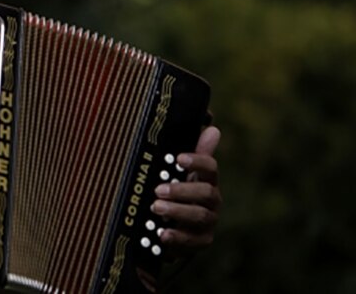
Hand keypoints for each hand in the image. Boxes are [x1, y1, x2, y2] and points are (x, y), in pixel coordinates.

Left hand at [152, 125, 221, 253]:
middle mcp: (213, 201)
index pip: (211, 168)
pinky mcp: (201, 241)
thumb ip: (194, 152)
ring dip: (177, 211)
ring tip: (155, 207)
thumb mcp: (182, 172)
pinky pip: (193, 241)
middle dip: (182, 190)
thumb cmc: (179, 192)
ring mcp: (209, 222)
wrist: (177, 225)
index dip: (198, 161)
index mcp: (208, 180)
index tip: (179, 158)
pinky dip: (177, 237)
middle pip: (207, 193)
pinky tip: (161, 232)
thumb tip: (213, 127)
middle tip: (159, 189)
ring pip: (200, 216)